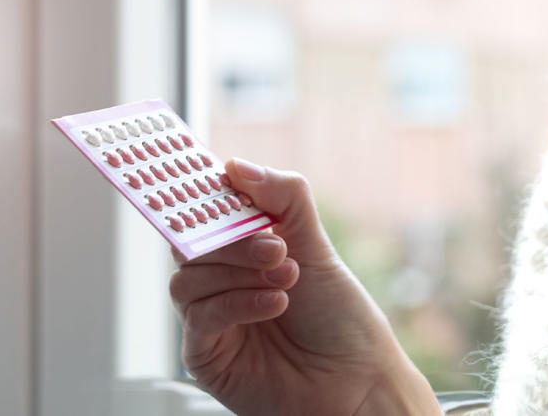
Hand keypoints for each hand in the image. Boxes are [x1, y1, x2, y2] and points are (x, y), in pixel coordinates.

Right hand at [169, 158, 439, 415]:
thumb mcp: (316, 244)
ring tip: (285, 277)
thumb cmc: (341, 319)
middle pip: (191, 243)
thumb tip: (235, 165)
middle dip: (232, 240)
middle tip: (275, 245)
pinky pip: (199, 317)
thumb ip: (282, 197)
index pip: (205, 213)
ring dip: (238, 272)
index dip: (202, 194)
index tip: (211, 178)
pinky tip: (274, 304)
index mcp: (241, 251)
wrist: (359, 382)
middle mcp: (222, 282)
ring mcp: (212, 319)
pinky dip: (237, 303)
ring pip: (188, 278)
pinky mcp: (206, 356)